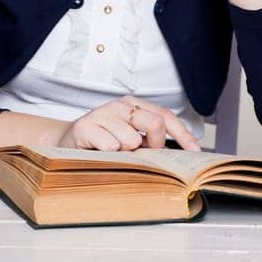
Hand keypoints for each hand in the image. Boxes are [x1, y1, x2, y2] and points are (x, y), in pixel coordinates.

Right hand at [56, 96, 201, 151]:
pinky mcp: (86, 126)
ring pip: (132, 138)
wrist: (65, 143)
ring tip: (115, 153)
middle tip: (145, 155)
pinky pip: (110, 144)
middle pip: (155, 124)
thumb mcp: (129, 138)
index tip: (195, 153)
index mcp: (134, 106)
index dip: (183, 135)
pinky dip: (110, 153)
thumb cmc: (102, 142)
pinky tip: (102, 152)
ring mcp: (103, 114)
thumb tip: (180, 154)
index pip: (166, 116)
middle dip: (156, 146)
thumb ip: (150, 141)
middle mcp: (120, 106)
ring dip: (128, 152)